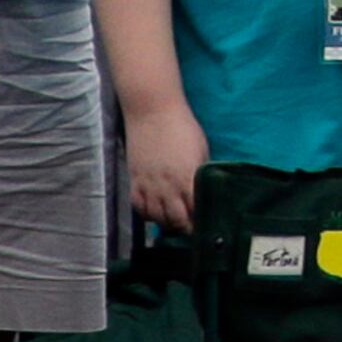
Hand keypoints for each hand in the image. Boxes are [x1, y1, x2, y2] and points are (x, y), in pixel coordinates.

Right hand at [125, 101, 206, 229]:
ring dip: (166, 223)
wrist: (153, 113)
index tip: (207, 225)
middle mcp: (168, 187)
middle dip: (185, 228)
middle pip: (176, 220)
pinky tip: (154, 212)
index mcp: (189, 178)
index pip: (197, 211)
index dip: (202, 221)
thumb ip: (201, 174)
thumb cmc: (183, 128)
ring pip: (156, 217)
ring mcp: (149, 185)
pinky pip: (139, 207)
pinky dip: (146, 213)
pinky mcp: (134, 180)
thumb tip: (205, 191)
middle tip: (191, 228)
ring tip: (174, 222)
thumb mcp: (202, 151)